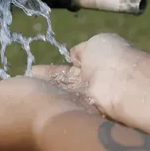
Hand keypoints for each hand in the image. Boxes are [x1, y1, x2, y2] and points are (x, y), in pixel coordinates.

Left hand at [0, 76, 85, 150]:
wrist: (61, 119)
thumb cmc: (20, 106)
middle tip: (8, 88)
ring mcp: (16, 147)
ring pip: (7, 119)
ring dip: (13, 104)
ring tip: (24, 93)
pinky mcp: (34, 142)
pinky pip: (24, 123)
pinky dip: (27, 112)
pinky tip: (35, 102)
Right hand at [31, 33, 145, 118]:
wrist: (123, 83)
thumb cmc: (111, 57)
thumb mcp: (95, 43)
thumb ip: (81, 50)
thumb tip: (73, 54)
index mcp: (94, 59)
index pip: (71, 63)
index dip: (56, 67)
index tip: (36, 69)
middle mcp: (89, 79)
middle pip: (63, 80)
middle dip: (46, 78)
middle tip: (27, 77)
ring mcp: (84, 95)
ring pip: (61, 90)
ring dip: (46, 88)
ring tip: (26, 86)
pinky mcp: (81, 108)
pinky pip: (63, 101)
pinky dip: (50, 98)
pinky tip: (34, 96)